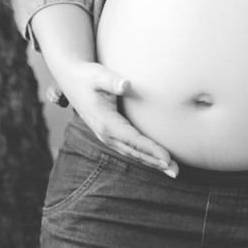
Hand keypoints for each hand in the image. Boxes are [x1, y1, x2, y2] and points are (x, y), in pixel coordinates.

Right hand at [56, 61, 177, 175]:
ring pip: (133, 154)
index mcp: (105, 122)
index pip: (132, 140)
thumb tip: (126, 84)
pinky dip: (146, 157)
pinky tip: (160, 162)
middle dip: (156, 163)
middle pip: (135, 152)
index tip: (167, 158)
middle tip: (176, 172)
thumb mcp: (98, 75)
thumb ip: (112, 81)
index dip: (150, 149)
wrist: (71, 80)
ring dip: (153, 163)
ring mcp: (107, 137)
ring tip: (173, 171)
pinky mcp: (111, 136)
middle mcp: (106, 134)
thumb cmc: (87, 76)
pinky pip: (130, 150)